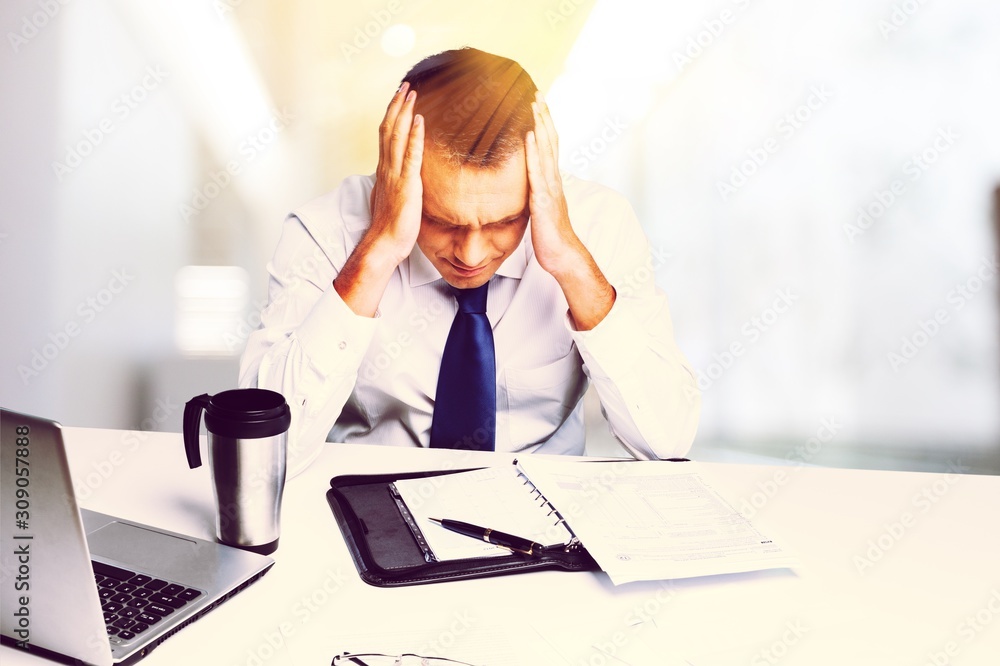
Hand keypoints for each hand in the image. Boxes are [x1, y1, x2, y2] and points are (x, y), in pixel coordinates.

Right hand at [334, 83, 423, 316]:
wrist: (385, 243)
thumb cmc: (390, 225)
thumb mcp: (393, 198)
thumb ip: (397, 183)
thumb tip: (403, 178)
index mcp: (384, 170)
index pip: (386, 136)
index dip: (392, 115)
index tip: (399, 98)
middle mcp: (387, 168)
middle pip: (389, 129)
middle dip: (397, 105)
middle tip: (405, 85)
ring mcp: (395, 175)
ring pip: (397, 136)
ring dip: (404, 113)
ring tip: (411, 93)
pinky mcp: (407, 184)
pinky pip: (411, 156)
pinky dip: (415, 136)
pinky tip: (419, 120)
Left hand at [524, 90, 585, 277]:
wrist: (562, 255)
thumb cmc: (552, 236)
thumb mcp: (542, 208)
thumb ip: (537, 192)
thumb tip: (529, 184)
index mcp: (552, 181)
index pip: (549, 146)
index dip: (544, 124)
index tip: (538, 104)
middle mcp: (553, 181)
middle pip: (550, 142)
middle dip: (543, 117)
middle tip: (537, 93)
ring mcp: (550, 189)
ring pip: (545, 152)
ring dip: (539, 127)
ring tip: (534, 106)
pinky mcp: (542, 202)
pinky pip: (537, 173)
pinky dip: (533, 153)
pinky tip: (528, 137)